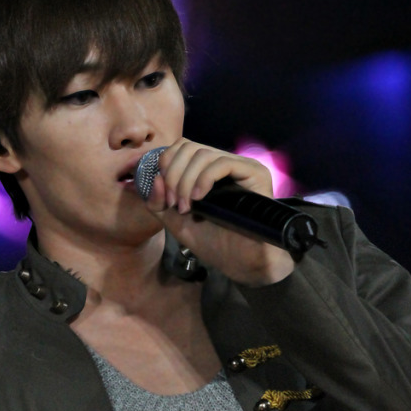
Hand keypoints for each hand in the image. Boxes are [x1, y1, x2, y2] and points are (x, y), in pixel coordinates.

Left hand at [146, 138, 294, 286]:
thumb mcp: (174, 221)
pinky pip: (222, 163)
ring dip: (186, 182)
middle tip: (174, 204)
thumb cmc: (211, 242)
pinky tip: (199, 198)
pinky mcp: (254, 173)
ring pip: (203, 155)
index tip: (166, 198)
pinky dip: (204, 179)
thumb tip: (156, 178)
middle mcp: (223, 163)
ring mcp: (240, 166)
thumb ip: (158, 201)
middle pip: (188, 147)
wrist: (239, 263)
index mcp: (205, 170)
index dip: (166, 166)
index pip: (181, 148)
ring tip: (186, 208)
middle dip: (173, 176)